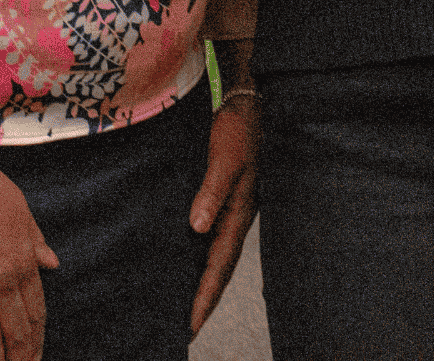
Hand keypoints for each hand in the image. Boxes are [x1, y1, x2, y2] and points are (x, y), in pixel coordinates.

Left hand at [188, 99, 258, 333]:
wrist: (247, 102)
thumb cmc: (239, 128)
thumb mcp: (227, 157)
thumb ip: (212, 191)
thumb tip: (196, 227)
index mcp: (240, 212)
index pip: (220, 264)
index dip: (205, 295)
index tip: (191, 325)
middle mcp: (236, 215)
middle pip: (220, 267)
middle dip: (205, 299)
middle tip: (186, 330)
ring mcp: (231, 208)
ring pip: (215, 254)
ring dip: (202, 281)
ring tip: (185, 307)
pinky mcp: (221, 197)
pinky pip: (209, 237)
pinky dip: (199, 257)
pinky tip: (186, 262)